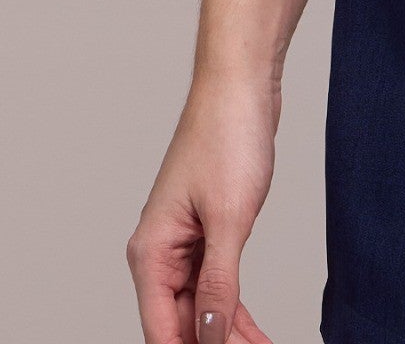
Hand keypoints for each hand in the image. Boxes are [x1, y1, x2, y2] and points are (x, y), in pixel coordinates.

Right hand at [128, 74, 279, 343]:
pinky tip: (253, 328)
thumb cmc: (229, 137)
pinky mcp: (208, 228)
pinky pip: (215, 281)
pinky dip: (233, 306)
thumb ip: (219, 282)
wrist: (241, 86)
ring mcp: (184, 240)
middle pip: (182, 322)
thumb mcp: (230, 218)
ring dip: (228, 332)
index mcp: (152, 253)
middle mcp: (160, 252)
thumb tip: (210, 337)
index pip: (163, 330)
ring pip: (200, 305)